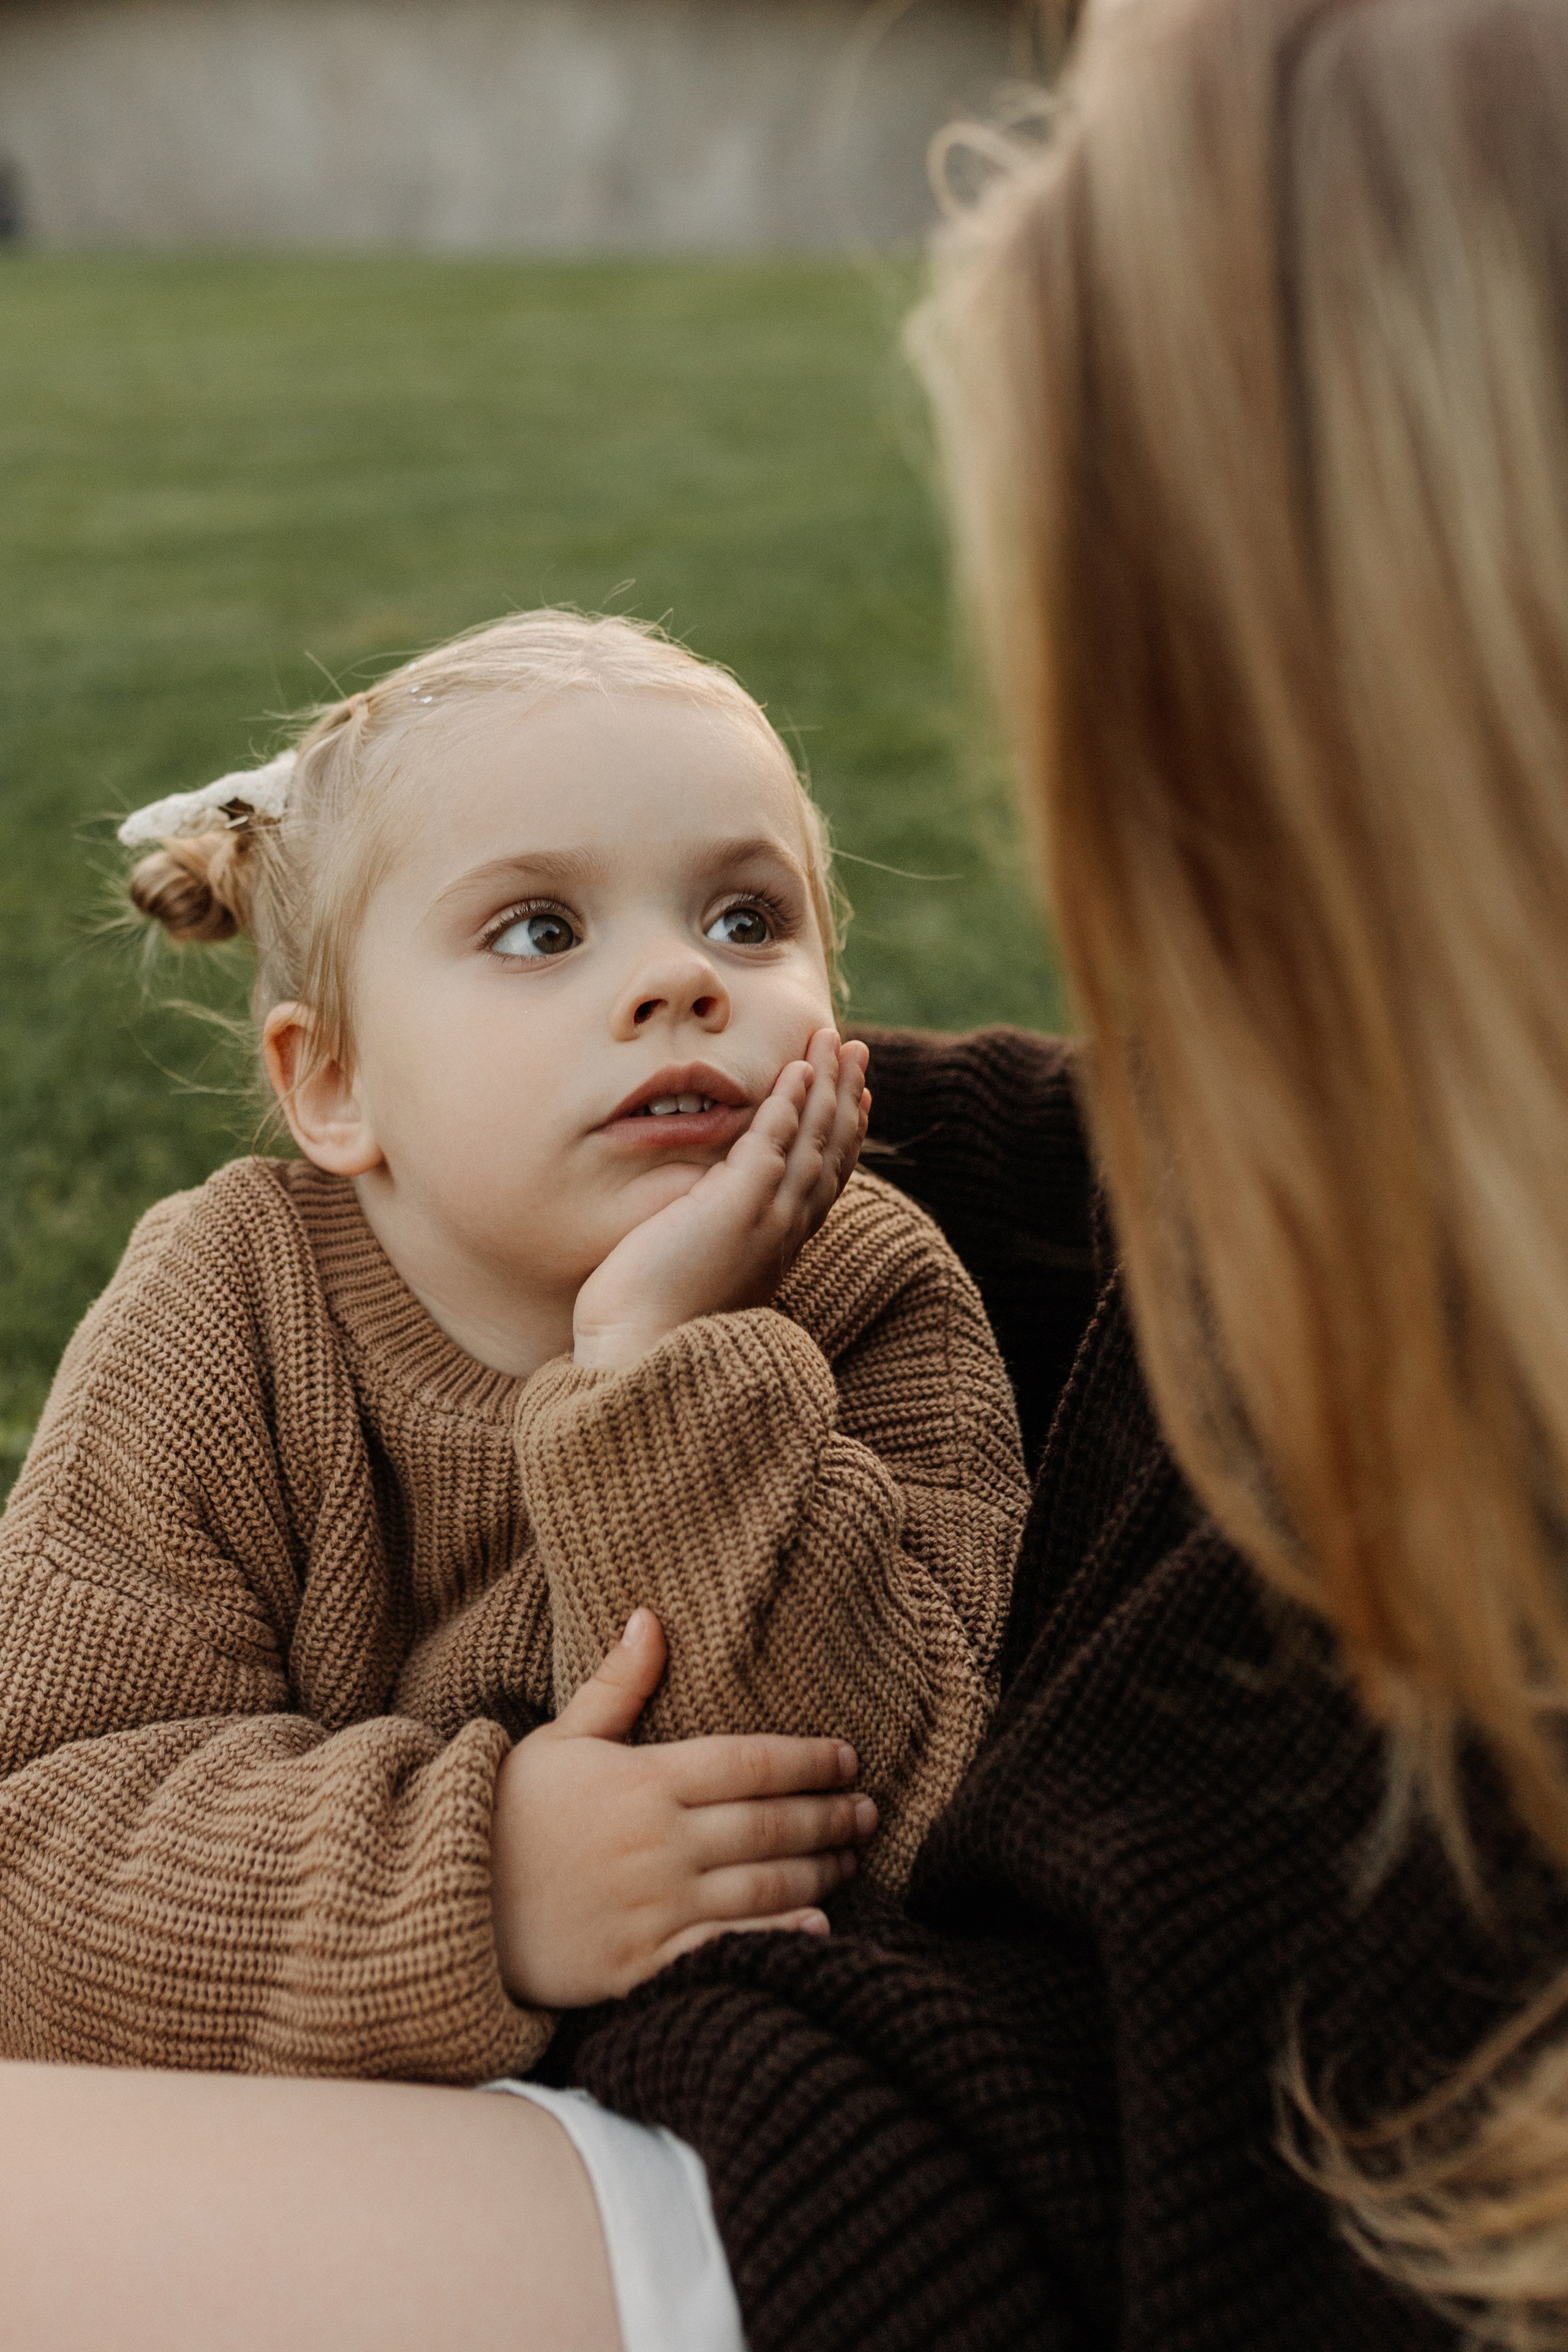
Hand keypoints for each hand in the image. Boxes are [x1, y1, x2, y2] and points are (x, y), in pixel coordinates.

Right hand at [490, 1609, 876, 2008]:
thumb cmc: (509, 1812)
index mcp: (643, 1780)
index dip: (810, 1760)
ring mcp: (652, 1906)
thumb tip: (652, 1617)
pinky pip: (727, 1948)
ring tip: (850, 1859)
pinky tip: (818, 1926)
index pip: (752, 1762)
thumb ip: (616, 1684)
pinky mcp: (642, 1962)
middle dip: (829, 1815)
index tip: (848, 1758)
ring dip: (819, 1872)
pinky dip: (779, 1938)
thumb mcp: (559, 1738)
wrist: (449, 1900)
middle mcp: (658, 1843)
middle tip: (868, 1810)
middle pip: (770, 1824)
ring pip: (762, 1886)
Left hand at [573, 1027, 869, 1370]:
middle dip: (847, 1097)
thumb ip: (707, 1239)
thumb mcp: (693, 1274)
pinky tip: (798, 1070)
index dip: (843, 1136)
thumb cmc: (649, 1325)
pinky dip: (790, 1103)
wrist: (638, 1359)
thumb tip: (693, 1221)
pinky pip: (774, 1141)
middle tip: (857, 1053)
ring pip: (813, 1138)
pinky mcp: (739, 1207)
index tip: (856, 1100)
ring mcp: (767, 1218)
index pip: (822, 1180)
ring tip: (835, 1040)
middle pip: (831, 1152)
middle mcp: (783, 1232)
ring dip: (827, 1084)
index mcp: (776, 1248)